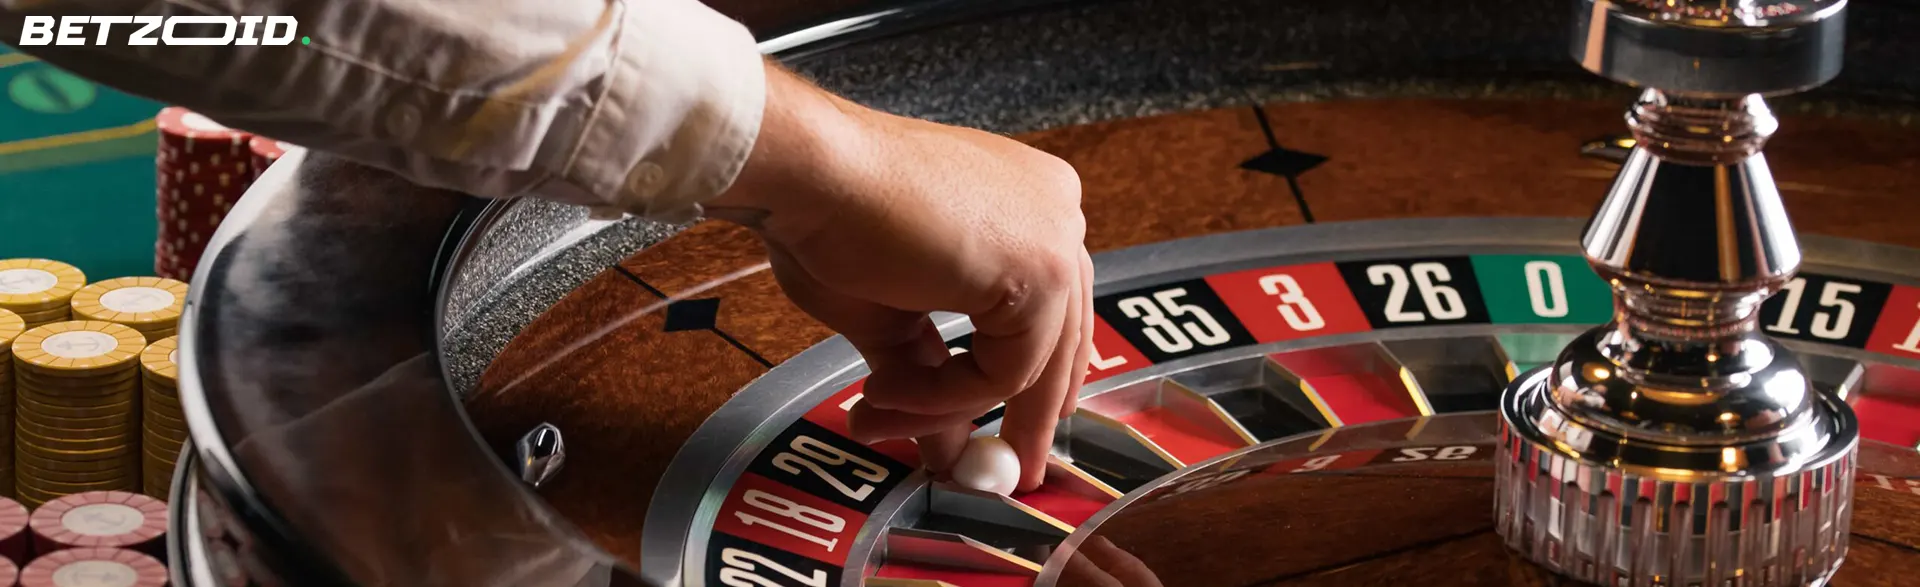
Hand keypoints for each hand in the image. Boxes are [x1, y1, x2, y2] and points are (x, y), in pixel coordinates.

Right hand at [708, 61, 1092, 491]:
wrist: (809, 174)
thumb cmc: (832, 216)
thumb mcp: (891, 313)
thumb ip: (928, 374)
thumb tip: (944, 450)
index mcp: (1028, 203)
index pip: (1044, 314)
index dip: (1015, 386)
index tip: (976, 436)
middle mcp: (1057, 210)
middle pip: (1055, 346)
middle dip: (1006, 420)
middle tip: (969, 471)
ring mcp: (1058, 238)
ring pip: (1028, 369)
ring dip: (946, 409)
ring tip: (879, 416)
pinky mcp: (1041, 273)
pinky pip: (1006, 374)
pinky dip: (944, 397)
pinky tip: (887, 391)